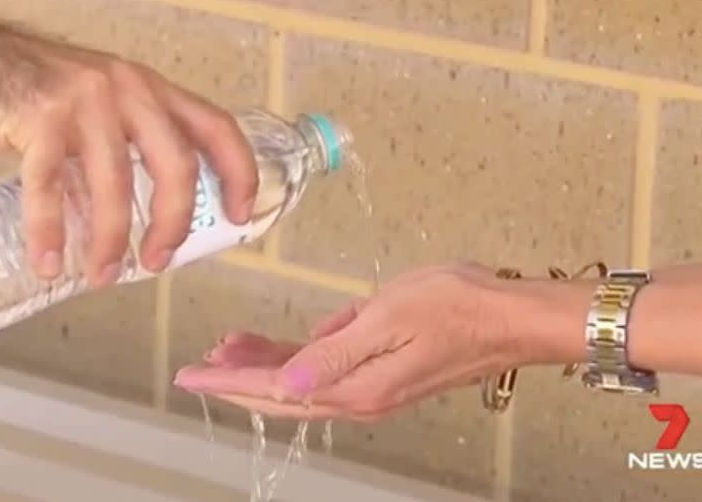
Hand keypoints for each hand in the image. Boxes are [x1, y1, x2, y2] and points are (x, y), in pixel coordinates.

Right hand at [0, 30, 256, 286]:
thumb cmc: (38, 95)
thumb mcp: (101, 110)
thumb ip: (127, 152)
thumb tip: (151, 222)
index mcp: (151, 90)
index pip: (216, 127)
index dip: (238, 173)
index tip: (241, 214)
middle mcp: (127, 90)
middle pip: (174, 164)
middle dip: (172, 223)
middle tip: (156, 262)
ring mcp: (84, 101)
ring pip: (114, 183)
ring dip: (109, 239)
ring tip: (101, 275)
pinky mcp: (38, 118)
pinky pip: (49, 186)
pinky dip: (48, 230)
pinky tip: (47, 262)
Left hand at [173, 264, 538, 421]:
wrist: (511, 317)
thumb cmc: (455, 307)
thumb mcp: (387, 319)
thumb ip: (333, 353)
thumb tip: (285, 384)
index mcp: (356, 387)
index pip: (275, 388)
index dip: (228, 381)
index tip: (190, 376)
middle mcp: (360, 394)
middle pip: (281, 393)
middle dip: (237, 378)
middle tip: (199, 366)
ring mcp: (372, 385)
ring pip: (301, 381)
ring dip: (264, 365)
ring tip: (229, 347)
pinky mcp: (383, 371)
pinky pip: (328, 369)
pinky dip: (300, 357)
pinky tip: (288, 341)